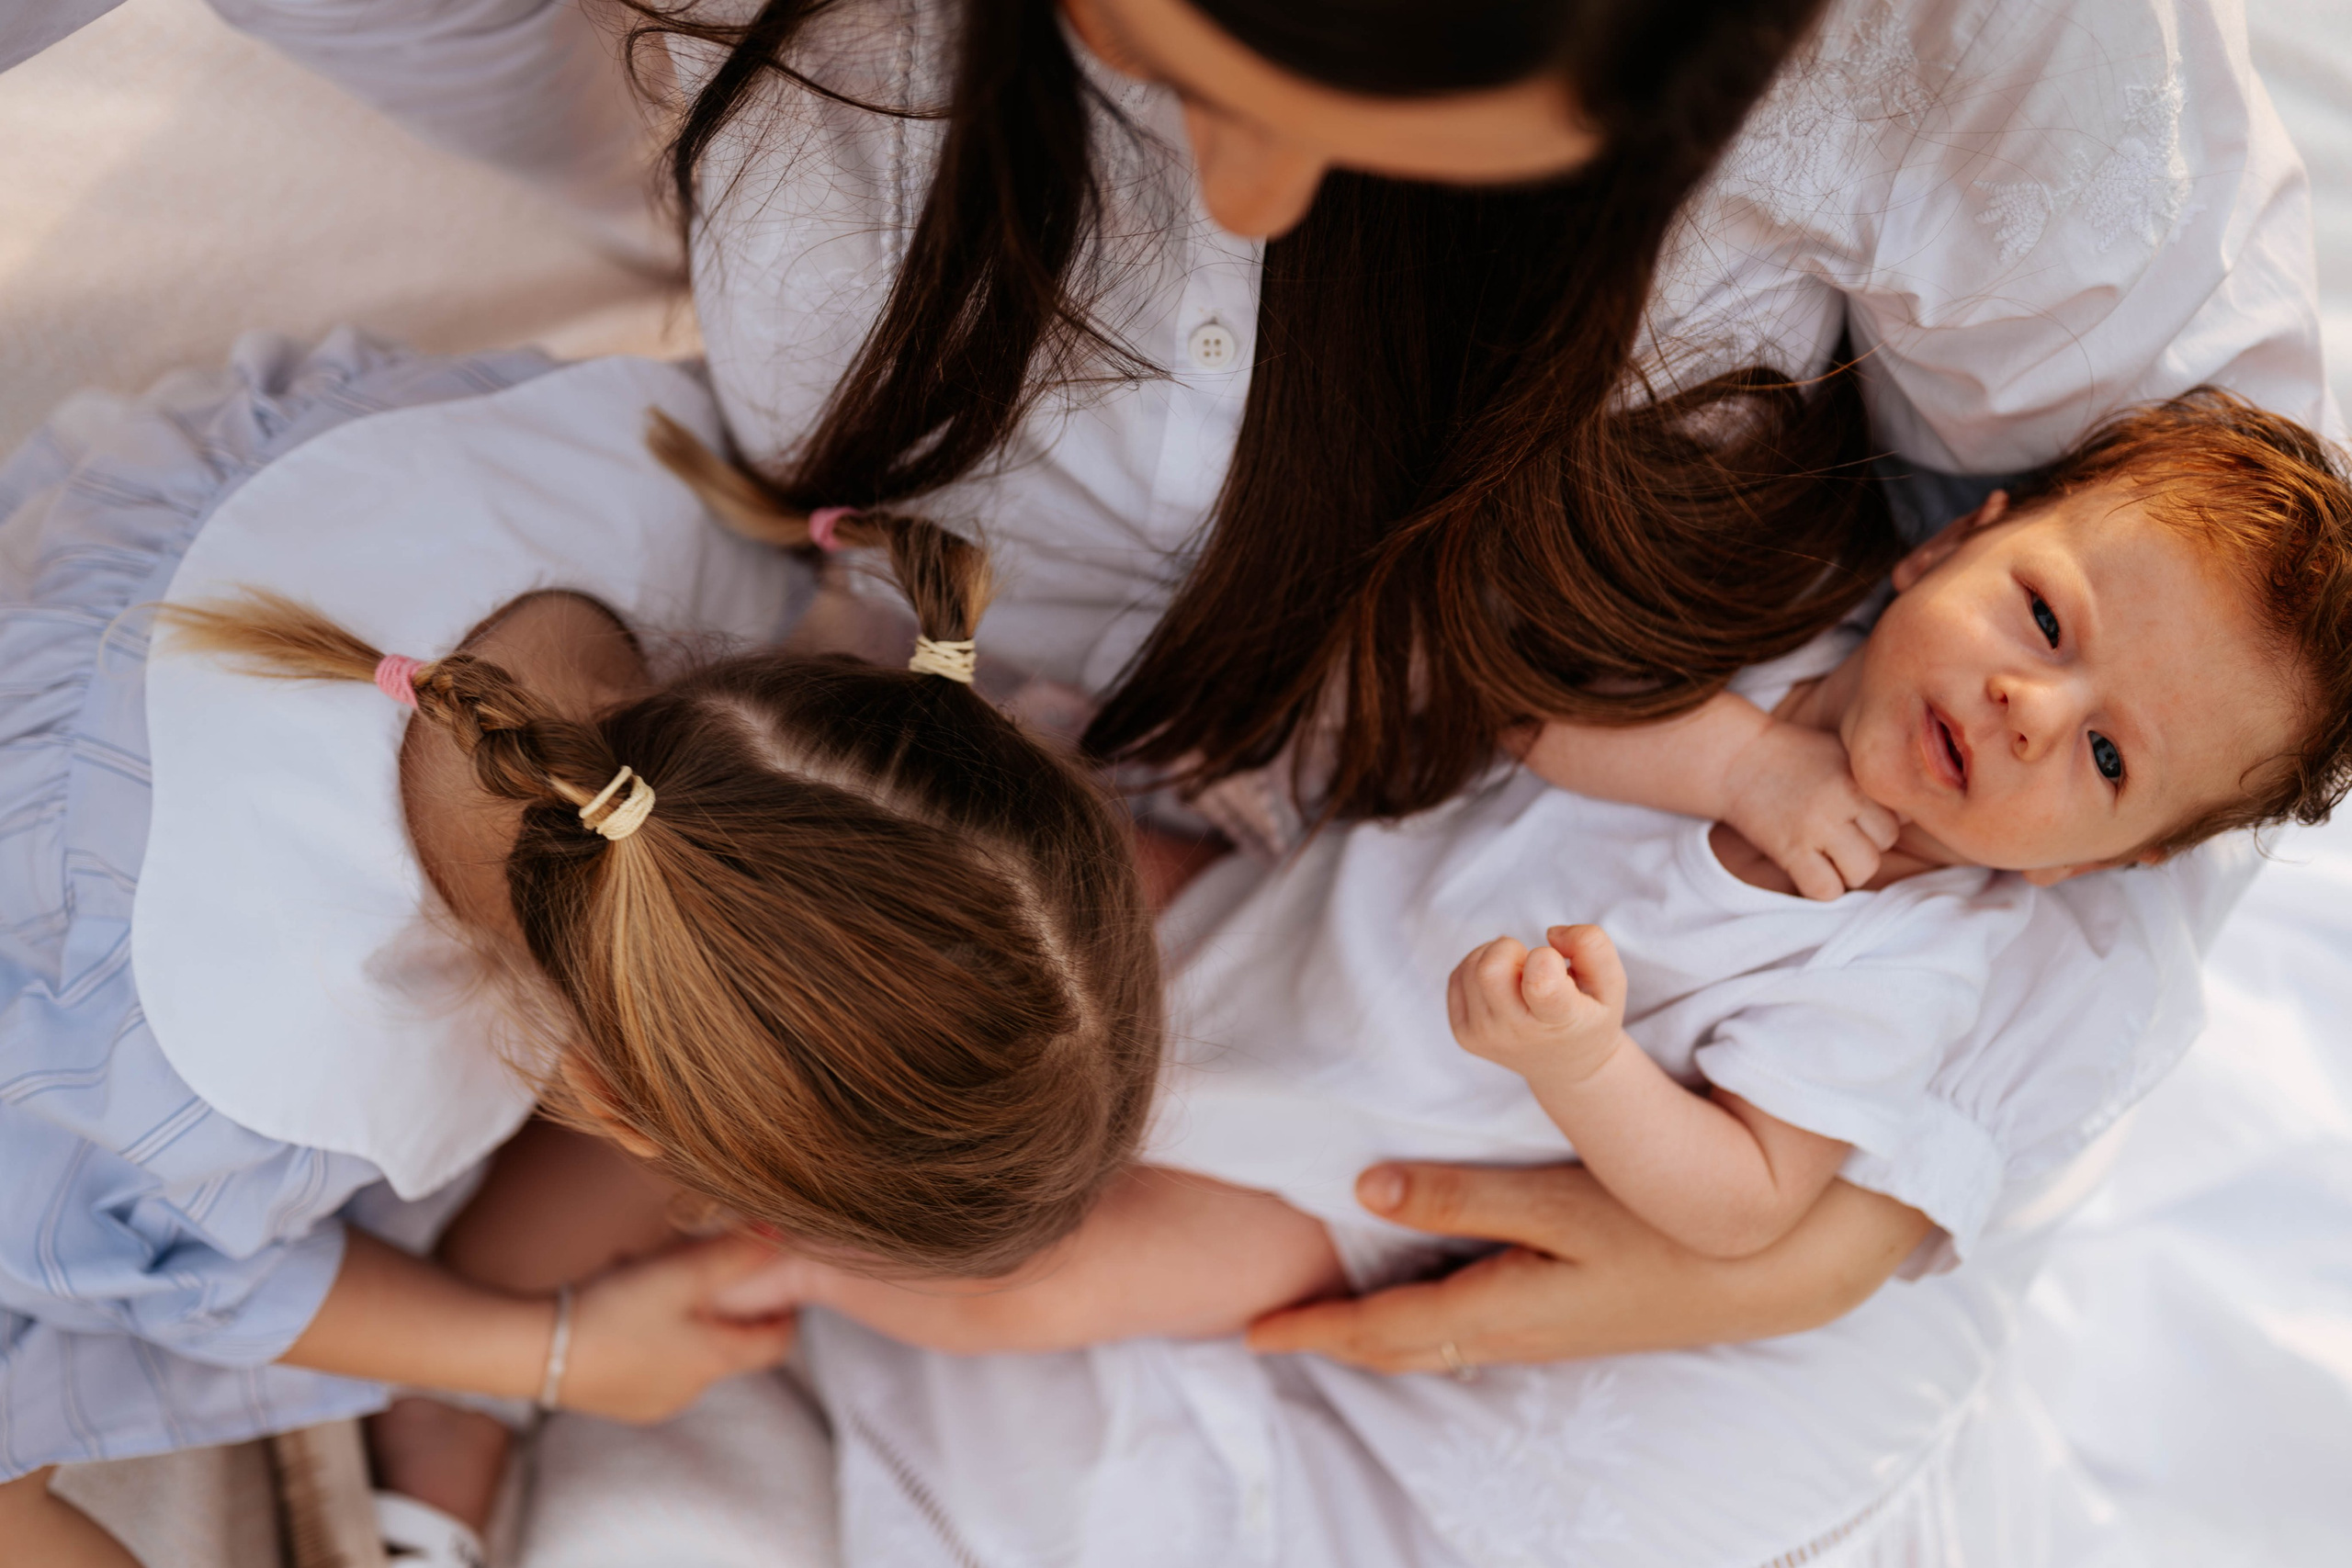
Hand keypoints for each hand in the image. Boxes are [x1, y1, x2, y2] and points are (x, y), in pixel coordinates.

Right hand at [556, 1235, 798, 1422]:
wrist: (534, 1353)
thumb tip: (780, 1230)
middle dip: (720, 1295)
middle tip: (703, 1259)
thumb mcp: (681, 1274)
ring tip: (645, 1264)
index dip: (787, 1311)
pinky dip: (646, 1322)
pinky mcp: (619, 1397)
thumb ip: (734, 1252)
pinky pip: (649, 1353)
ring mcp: (652, 1398)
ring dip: (676, 1302)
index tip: (781, 1281)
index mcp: (714, 1362)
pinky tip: (617, 1286)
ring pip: (684, 1341)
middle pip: (727, 1339)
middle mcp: (689, 1389)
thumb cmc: (613, 1312)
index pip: (777, 1343)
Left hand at [1245, 1162, 1930, 1372]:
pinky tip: (1421, 1294)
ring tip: (1326, 1315)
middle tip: (1271, 1328)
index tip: (1251, 1330)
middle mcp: (1512, 1333)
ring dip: (1375, 1330)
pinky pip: (1468, 1325)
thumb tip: (1365, 1189)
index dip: (1313, 1330)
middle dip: (1333, 1338)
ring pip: (1433, 1338)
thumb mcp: (1558, 1203)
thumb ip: (1463, 1195)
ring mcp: (1542, 1330)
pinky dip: (1422, 1317)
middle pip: (1398, 1346)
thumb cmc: (1663, 1227)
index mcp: (1499, 1311)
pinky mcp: (1565, 1315)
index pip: (1380, 1331)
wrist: (1764, 1270)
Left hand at [1447, 924, 1627, 1083]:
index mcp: (1559, 1022)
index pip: (1540, 984)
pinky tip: (1502, 986)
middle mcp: (1516, 1033)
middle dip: (1510, 949)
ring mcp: (1485, 1037)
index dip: (1546, 958)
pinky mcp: (1464, 1034)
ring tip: (1519, 978)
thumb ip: (1593, 945)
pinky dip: (1477, 968)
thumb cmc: (1589, 1016)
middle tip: (1530, 965)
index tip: (1558, 967)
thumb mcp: (1612, 984)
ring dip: (1495, 957)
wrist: (1566, 1067)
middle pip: (1489, 970)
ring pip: (1471, 967)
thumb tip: (1550, 933)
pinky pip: (1457, 977)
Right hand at [1721, 722, 1898, 899]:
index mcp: (1858, 776)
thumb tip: (1909, 815)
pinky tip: (1808, 870)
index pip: (1900, 816)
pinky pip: (1825, 890)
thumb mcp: (1842, 754)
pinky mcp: (1789, 851)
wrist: (1736, 758)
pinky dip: (1821, 887)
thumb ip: (1873, 781)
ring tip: (1826, 854)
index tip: (1856, 815)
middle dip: (1865, 842)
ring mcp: (1815, 827)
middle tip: (1837, 834)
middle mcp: (1842, 800)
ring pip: (1863, 870)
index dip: (1879, 819)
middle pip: (1885, 843)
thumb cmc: (1793, 756)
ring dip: (1847, 870)